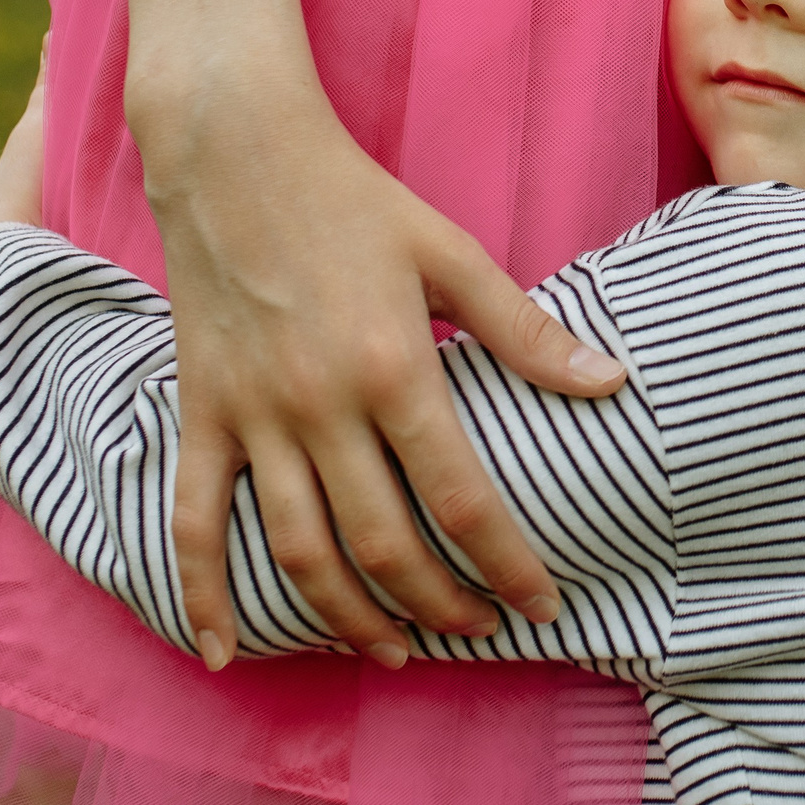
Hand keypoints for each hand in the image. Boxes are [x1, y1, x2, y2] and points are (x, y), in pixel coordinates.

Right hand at [139, 81, 627, 670]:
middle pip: (385, 546)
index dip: (508, 565)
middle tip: (477, 630)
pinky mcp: (202, 415)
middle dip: (438, 605)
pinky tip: (224, 653)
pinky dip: (203, 595)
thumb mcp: (451, 253)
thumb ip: (526, 331)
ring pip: (300, 553)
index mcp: (394, 368)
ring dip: (348, 620)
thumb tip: (611, 382)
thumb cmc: (354, 199)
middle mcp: (319, 407)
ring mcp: (253, 418)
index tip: (542, 606)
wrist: (232, 151)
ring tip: (392, 652)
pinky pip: (194, 522)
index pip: (463, 499)